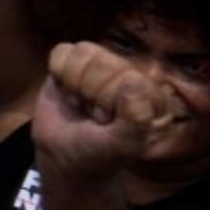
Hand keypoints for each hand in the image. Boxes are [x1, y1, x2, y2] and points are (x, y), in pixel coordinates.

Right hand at [32, 38, 206, 182]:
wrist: (63, 158)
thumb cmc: (98, 154)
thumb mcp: (122, 145)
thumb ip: (135, 117)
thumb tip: (133, 78)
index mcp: (152, 93)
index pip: (127, 75)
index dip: (108, 99)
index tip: (106, 123)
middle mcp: (131, 75)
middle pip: (103, 60)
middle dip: (89, 92)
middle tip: (92, 116)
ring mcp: (103, 67)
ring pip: (83, 53)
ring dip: (73, 83)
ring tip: (81, 104)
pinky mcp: (74, 63)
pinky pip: (62, 51)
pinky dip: (58, 72)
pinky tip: (67, 90)